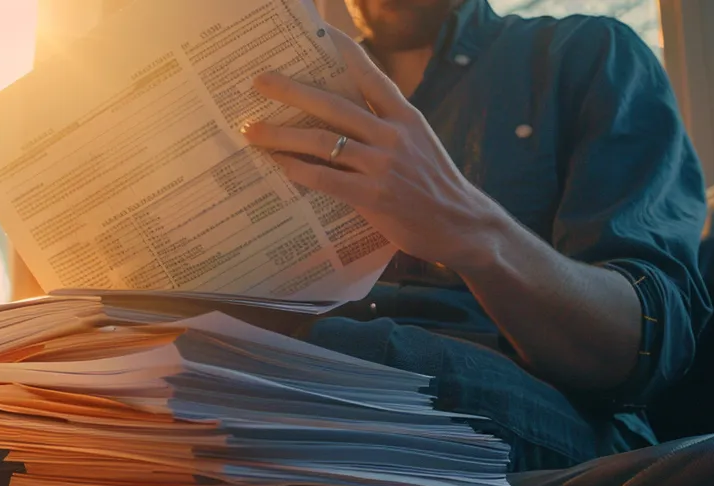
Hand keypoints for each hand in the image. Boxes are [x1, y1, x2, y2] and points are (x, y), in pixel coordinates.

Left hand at [241, 26, 516, 272]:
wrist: (461, 224)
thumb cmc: (432, 182)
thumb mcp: (417, 142)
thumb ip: (385, 124)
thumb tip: (340, 112)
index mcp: (405, 117)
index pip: (371, 76)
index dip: (344, 53)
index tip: (319, 33)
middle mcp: (393, 135)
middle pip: (333, 105)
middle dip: (292, 91)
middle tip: (260, 81)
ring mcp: (383, 165)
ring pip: (322, 142)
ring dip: (282, 135)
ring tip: (252, 130)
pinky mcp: (373, 197)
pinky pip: (325, 178)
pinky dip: (297, 169)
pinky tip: (277, 164)